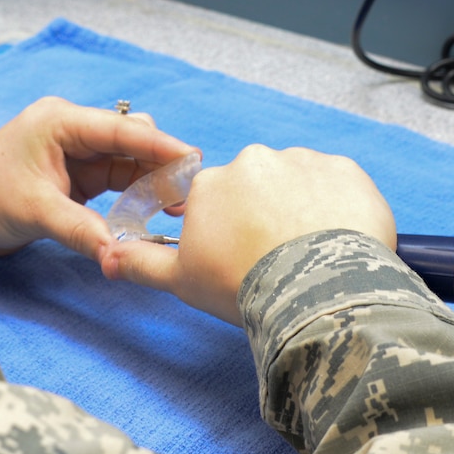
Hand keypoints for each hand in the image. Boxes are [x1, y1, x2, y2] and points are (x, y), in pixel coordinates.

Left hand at [0, 98, 194, 259]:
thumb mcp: (33, 212)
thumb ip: (79, 230)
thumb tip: (118, 254)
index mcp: (60, 122)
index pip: (121, 130)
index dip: (161, 145)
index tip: (194, 159)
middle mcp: (73, 130)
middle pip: (132, 141)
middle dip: (161, 165)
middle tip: (189, 194)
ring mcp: (77, 152)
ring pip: (129, 161)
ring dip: (153, 182)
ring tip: (178, 208)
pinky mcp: (79, 175)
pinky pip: (118, 179)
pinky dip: (136, 194)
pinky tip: (155, 212)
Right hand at [101, 145, 395, 326]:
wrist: (311, 293)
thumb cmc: (242, 286)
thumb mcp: (181, 279)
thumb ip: (141, 263)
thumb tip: (107, 257)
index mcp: (211, 183)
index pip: (218, 200)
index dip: (231, 230)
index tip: (244, 255)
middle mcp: (254, 161)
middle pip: (260, 186)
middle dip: (267, 214)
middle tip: (279, 257)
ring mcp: (303, 162)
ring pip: (301, 184)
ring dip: (305, 208)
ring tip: (311, 251)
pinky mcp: (346, 170)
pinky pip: (341, 186)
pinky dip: (340, 208)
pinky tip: (339, 238)